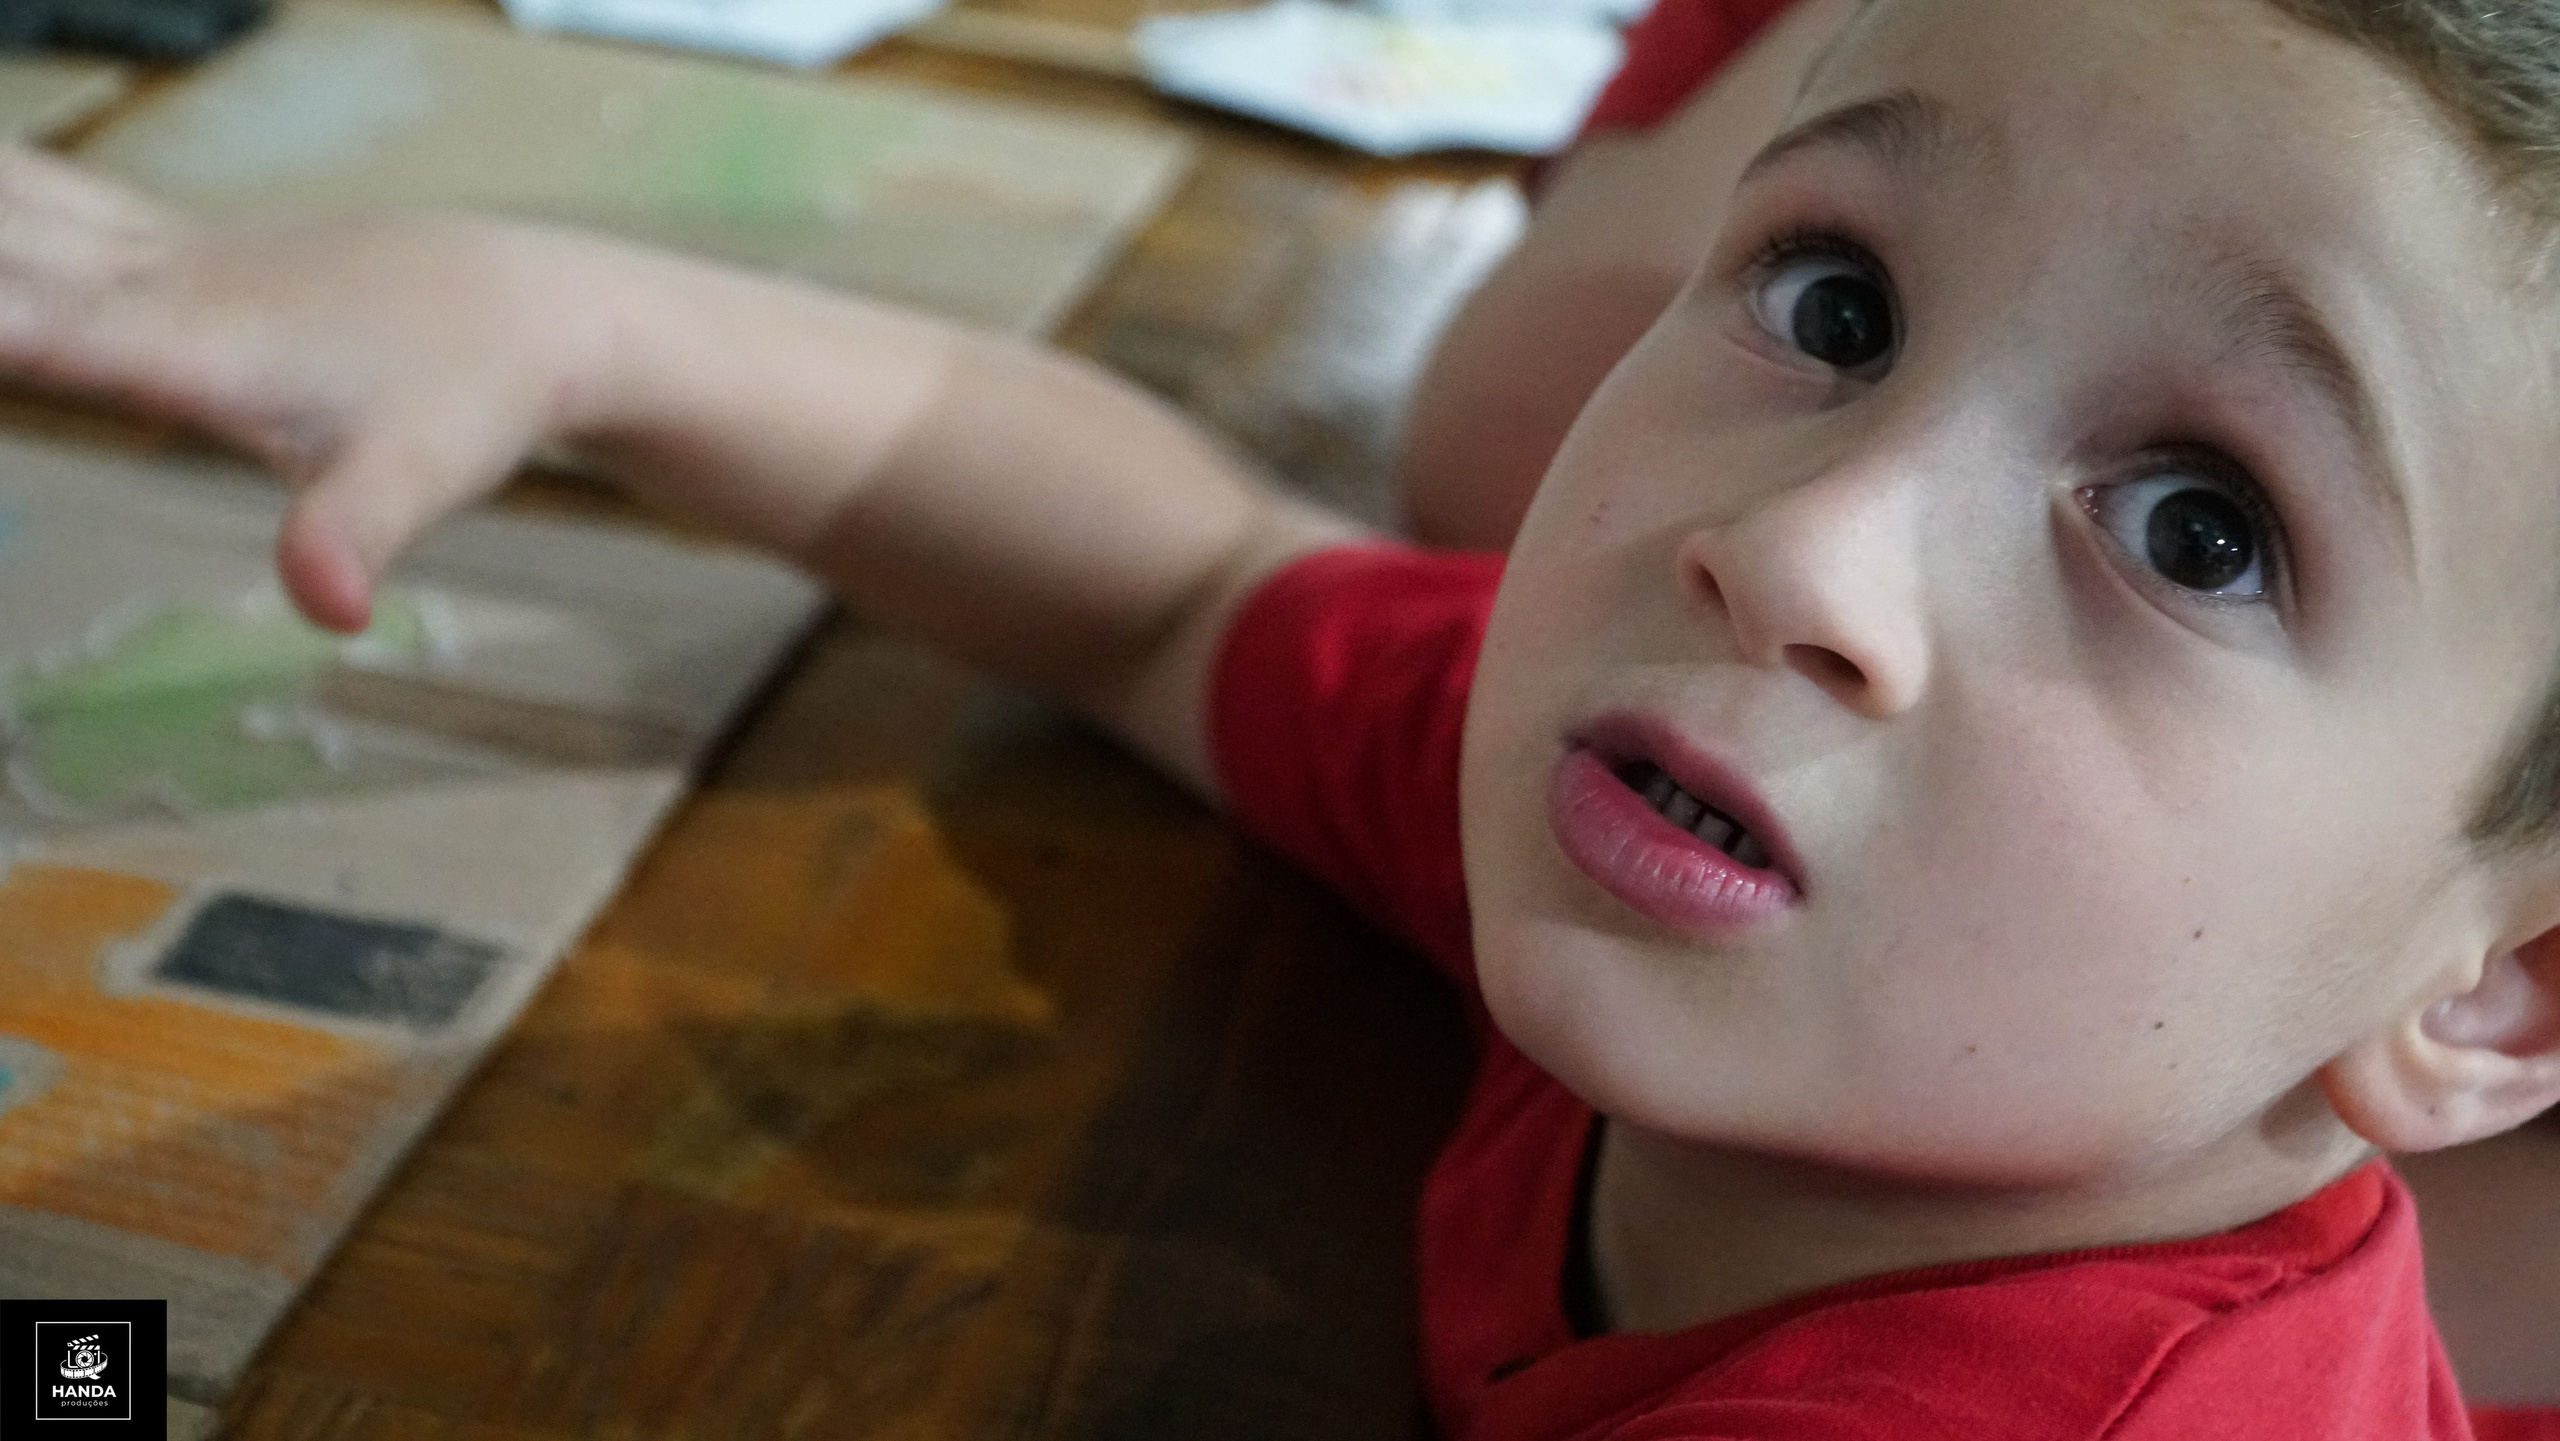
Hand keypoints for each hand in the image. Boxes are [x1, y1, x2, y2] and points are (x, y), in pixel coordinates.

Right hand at [0, 147, 611, 630]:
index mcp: (190, 344)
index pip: (46, 330)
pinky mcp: (174, 246)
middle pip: (4, 253)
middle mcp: (160, 285)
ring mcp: (164, 254)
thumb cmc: (468, 395)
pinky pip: (45, 199)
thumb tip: (329, 608)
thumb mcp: (420, 475)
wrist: (524, 307)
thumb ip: (356, 532)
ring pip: (15, 207)